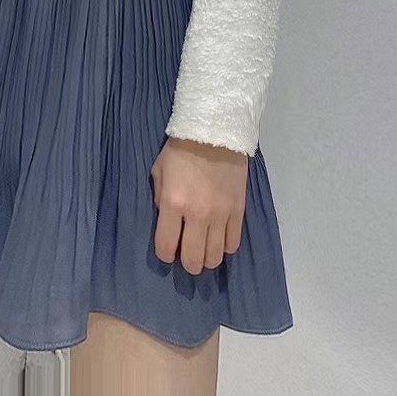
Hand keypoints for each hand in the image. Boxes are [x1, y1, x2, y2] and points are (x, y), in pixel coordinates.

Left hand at [149, 136, 247, 273]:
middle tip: (187, 257)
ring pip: (215, 256)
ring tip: (204, 251)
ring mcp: (220, 214)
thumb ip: (159, 199)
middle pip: (193, 258)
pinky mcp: (238, 211)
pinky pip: (233, 243)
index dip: (164, 254)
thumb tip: (165, 222)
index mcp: (172, 203)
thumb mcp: (158, 171)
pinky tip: (220, 239)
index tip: (167, 251)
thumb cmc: (181, 149)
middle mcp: (196, 214)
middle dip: (188, 263)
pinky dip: (225, 247)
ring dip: (207, 259)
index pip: (166, 246)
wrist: (214, 132)